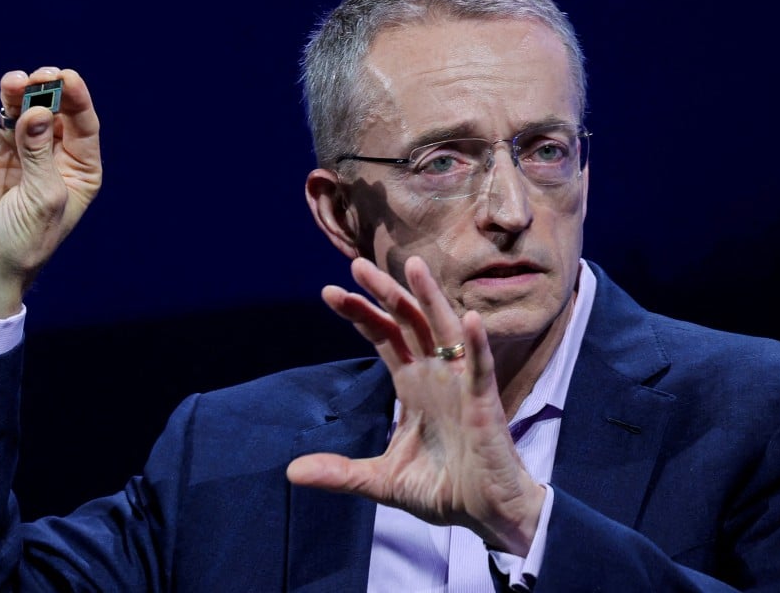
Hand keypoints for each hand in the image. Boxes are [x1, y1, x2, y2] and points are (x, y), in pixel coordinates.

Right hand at [0, 48, 101, 317]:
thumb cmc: (24, 242)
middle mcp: (53, 156)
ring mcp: (18, 151)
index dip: (76, 98)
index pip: (83, 124)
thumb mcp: (42, 199)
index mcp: (80, 171)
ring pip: (19, 107)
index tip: (64, 76)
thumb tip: (37, 111)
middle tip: (35, 78)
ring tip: (11, 83)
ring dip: (16, 89)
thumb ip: (39, 153)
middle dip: (45, 89)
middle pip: (53, 109)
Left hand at [286, 256, 544, 554]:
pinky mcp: (484, 403)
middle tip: (356, 266)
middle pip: (407, 322)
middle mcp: (436, 375)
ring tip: (413, 265)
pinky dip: (475, 343)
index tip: (329, 292)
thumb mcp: (381, 481)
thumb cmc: (443, 491)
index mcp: (413, 385)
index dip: (360, 314)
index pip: (384, 337)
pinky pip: (480, 367)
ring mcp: (460, 384)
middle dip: (383, 293)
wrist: (488, 514)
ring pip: (444, 330)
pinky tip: (467, 318)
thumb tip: (291, 472)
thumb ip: (340, 473)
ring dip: (429, 297)